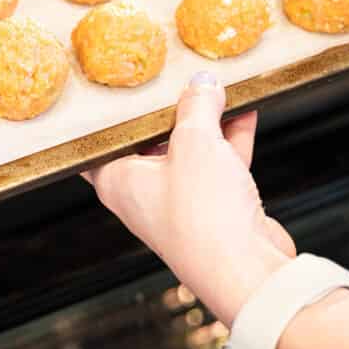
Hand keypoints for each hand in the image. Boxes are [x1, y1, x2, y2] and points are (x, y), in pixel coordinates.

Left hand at [84, 72, 295, 325]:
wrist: (248, 271)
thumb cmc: (203, 216)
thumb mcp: (195, 142)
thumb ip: (197, 106)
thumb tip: (202, 84)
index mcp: (117, 180)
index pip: (101, 142)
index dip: (110, 114)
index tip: (119, 85)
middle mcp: (143, 194)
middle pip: (150, 141)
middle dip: (169, 110)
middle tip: (177, 76)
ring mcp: (180, 202)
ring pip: (189, 151)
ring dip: (206, 121)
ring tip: (218, 85)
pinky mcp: (214, 209)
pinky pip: (218, 164)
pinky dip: (230, 139)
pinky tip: (245, 109)